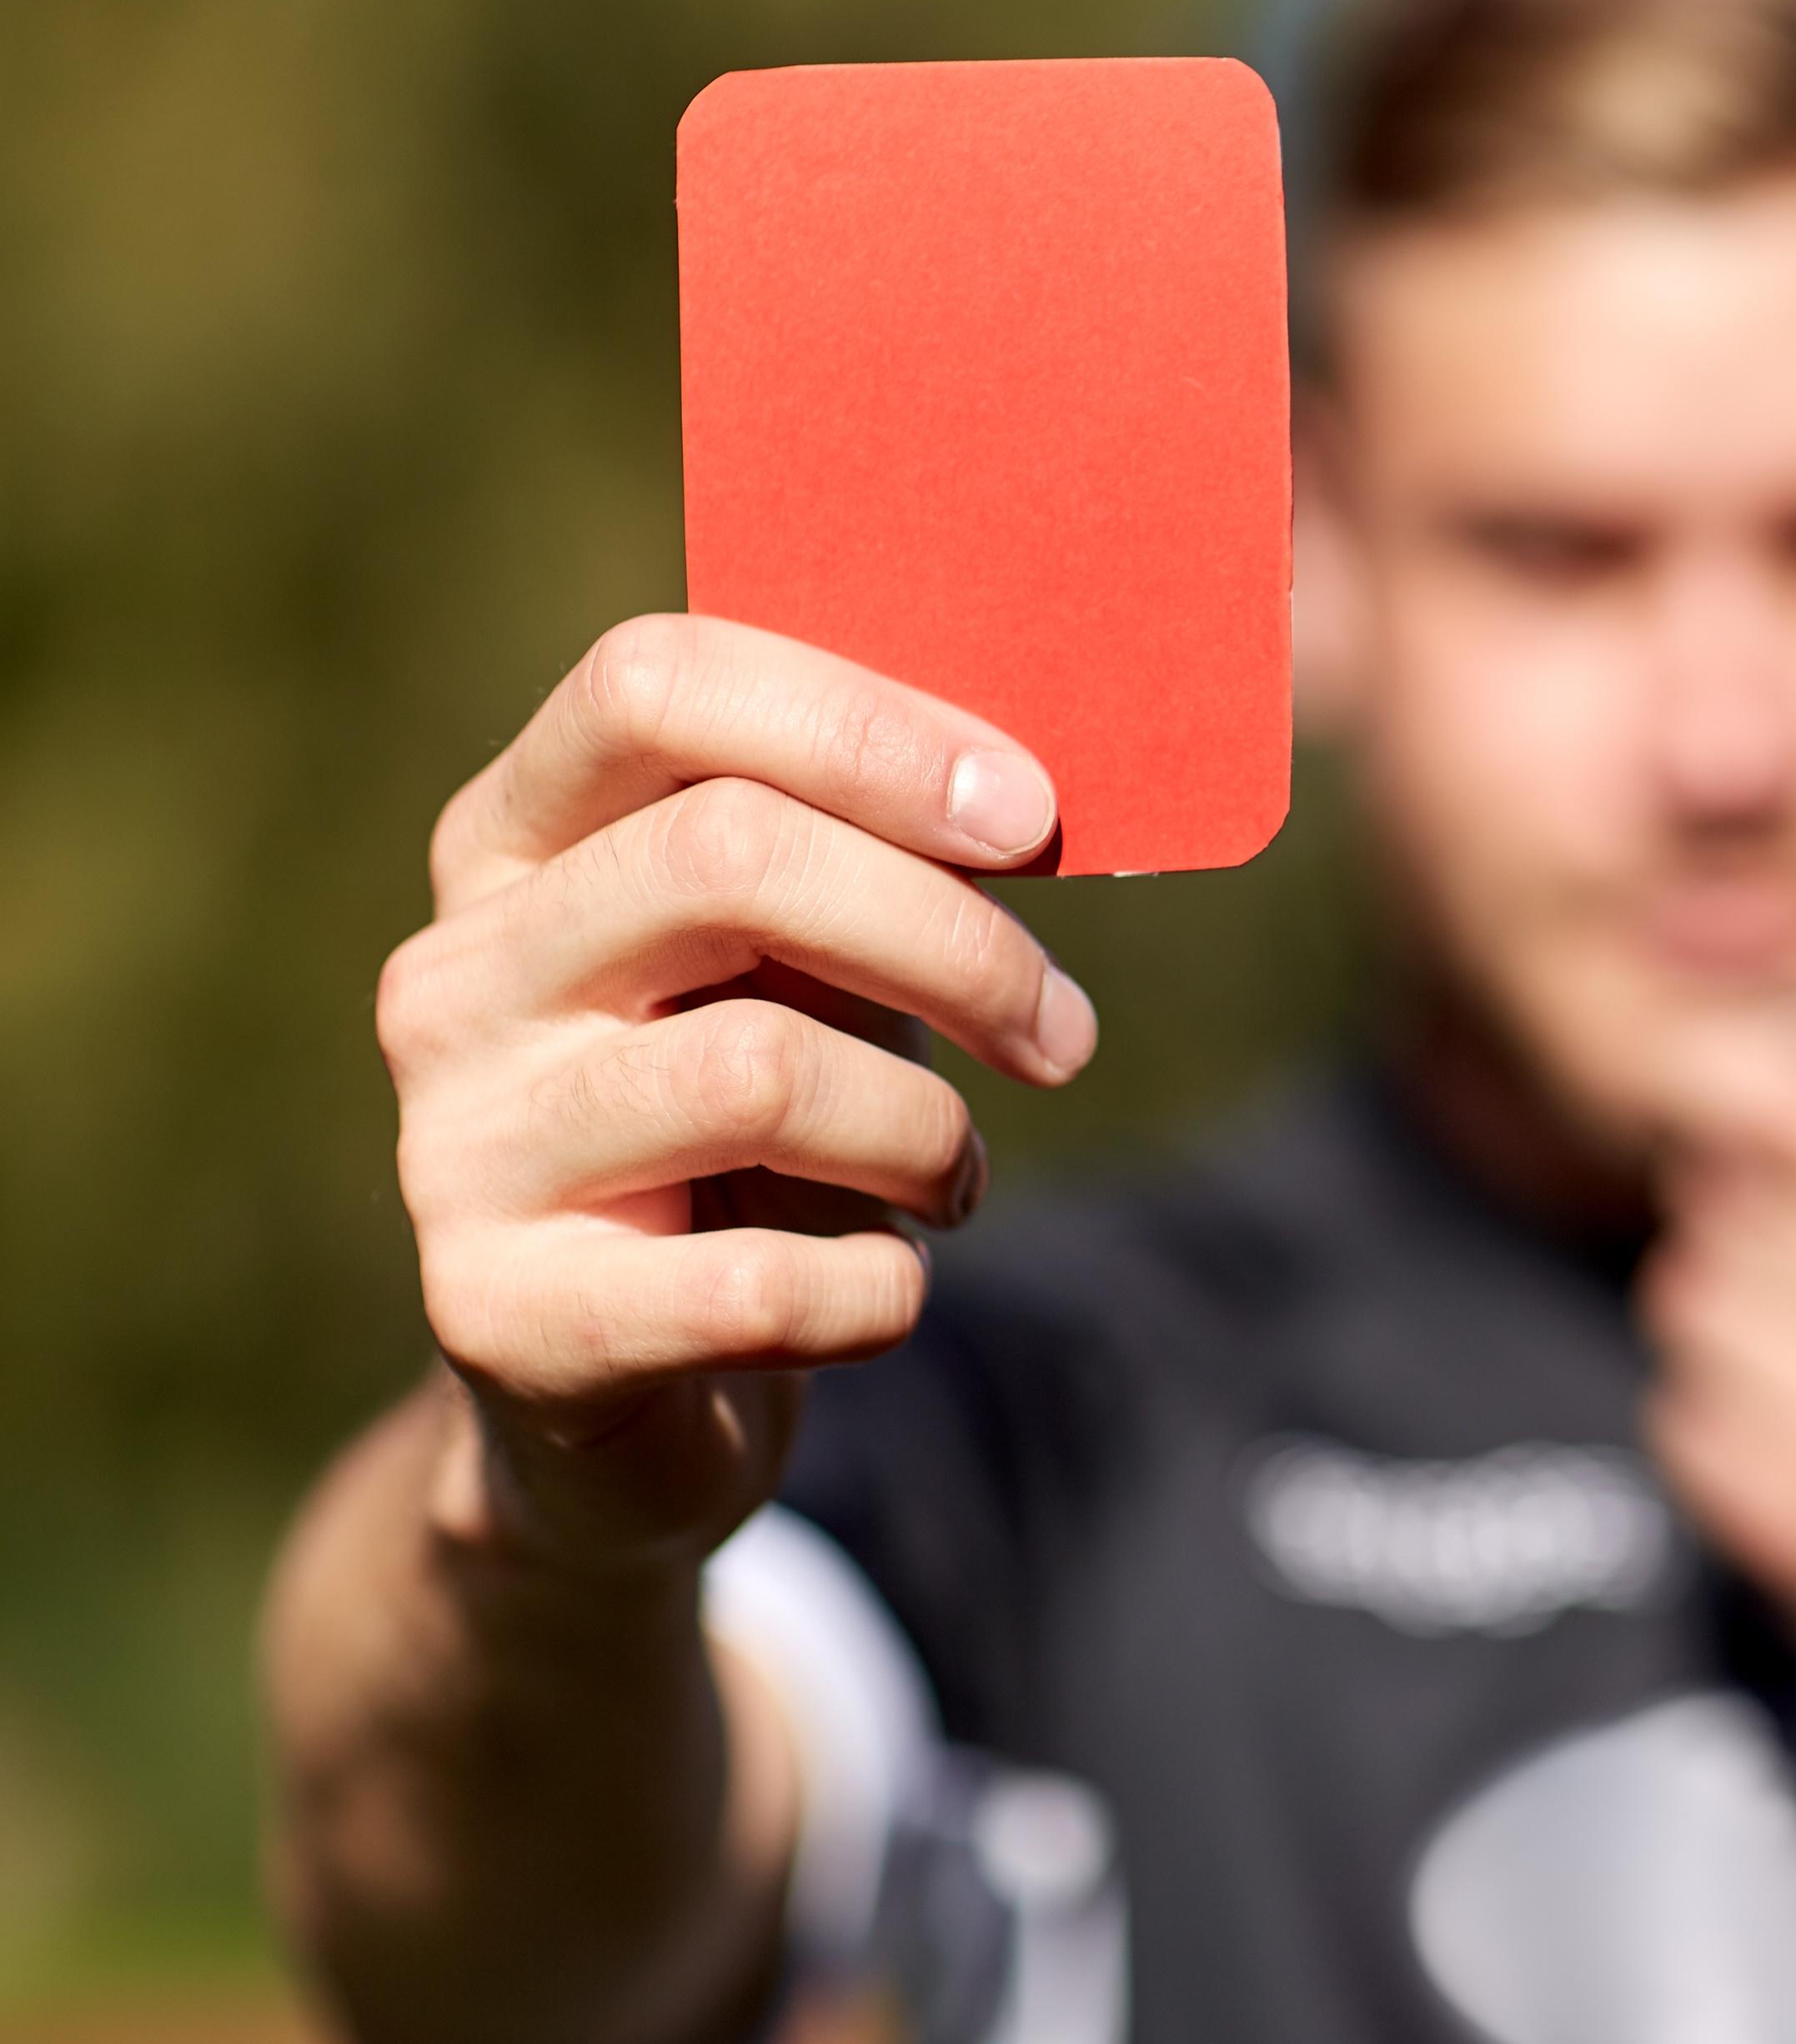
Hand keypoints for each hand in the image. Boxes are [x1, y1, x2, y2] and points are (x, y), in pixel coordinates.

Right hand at [376, 614, 1096, 1577]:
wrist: (620, 1390)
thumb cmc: (750, 1122)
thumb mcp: (800, 960)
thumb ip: (871, 852)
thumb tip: (1035, 791)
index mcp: (515, 836)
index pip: (655, 683)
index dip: (864, 729)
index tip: (1031, 815)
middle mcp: (457, 972)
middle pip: (727, 857)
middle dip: (952, 941)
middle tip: (1062, 1033)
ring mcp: (454, 1143)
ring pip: (758, 1070)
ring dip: (926, 1132)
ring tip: (956, 1175)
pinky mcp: (498, 1316)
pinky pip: (753, 1284)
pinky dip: (876, 1287)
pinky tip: (888, 1285)